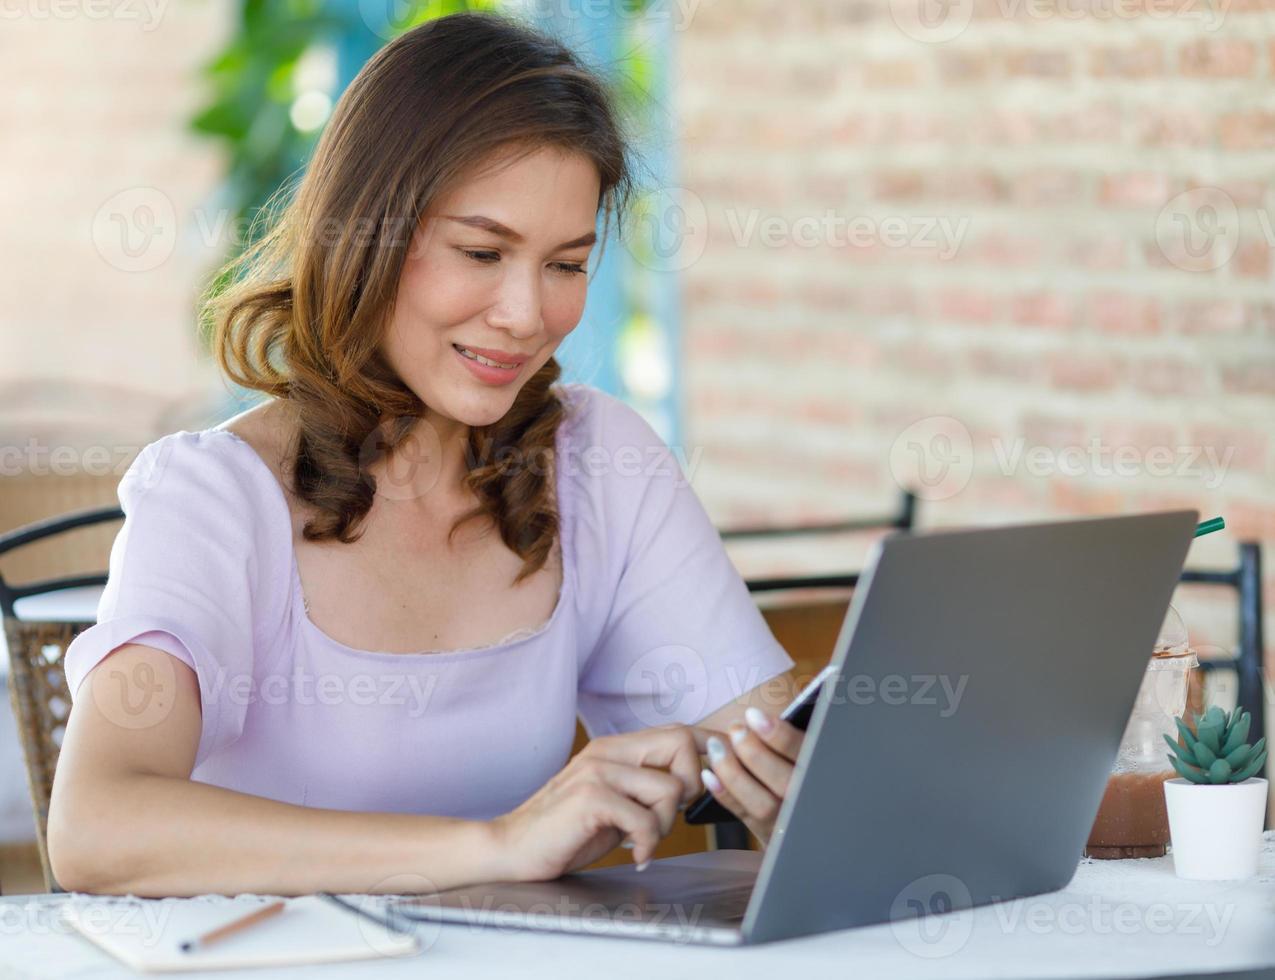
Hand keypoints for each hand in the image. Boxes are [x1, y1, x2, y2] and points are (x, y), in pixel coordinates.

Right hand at [490, 724, 712, 881]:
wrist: (512, 849)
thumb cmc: (567, 831)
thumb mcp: (614, 801)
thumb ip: (644, 786)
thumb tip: (693, 785)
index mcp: (616, 747)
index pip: (678, 731)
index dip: (708, 749)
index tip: (717, 773)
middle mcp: (609, 750)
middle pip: (682, 742)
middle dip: (691, 784)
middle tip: (667, 814)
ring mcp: (599, 770)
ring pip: (672, 788)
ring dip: (665, 824)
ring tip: (641, 840)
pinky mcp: (591, 797)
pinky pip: (648, 820)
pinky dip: (648, 845)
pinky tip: (635, 855)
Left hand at [699, 708, 803, 846]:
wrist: (807, 816)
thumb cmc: (804, 767)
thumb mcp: (809, 749)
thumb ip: (796, 735)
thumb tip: (765, 712)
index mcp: (825, 773)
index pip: (807, 755)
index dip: (780, 736)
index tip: (754, 716)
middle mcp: (810, 801)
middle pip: (786, 783)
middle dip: (755, 754)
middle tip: (735, 729)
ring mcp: (789, 822)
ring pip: (763, 804)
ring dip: (735, 773)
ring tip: (716, 746)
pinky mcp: (768, 833)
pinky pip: (744, 815)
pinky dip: (724, 793)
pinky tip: (709, 773)